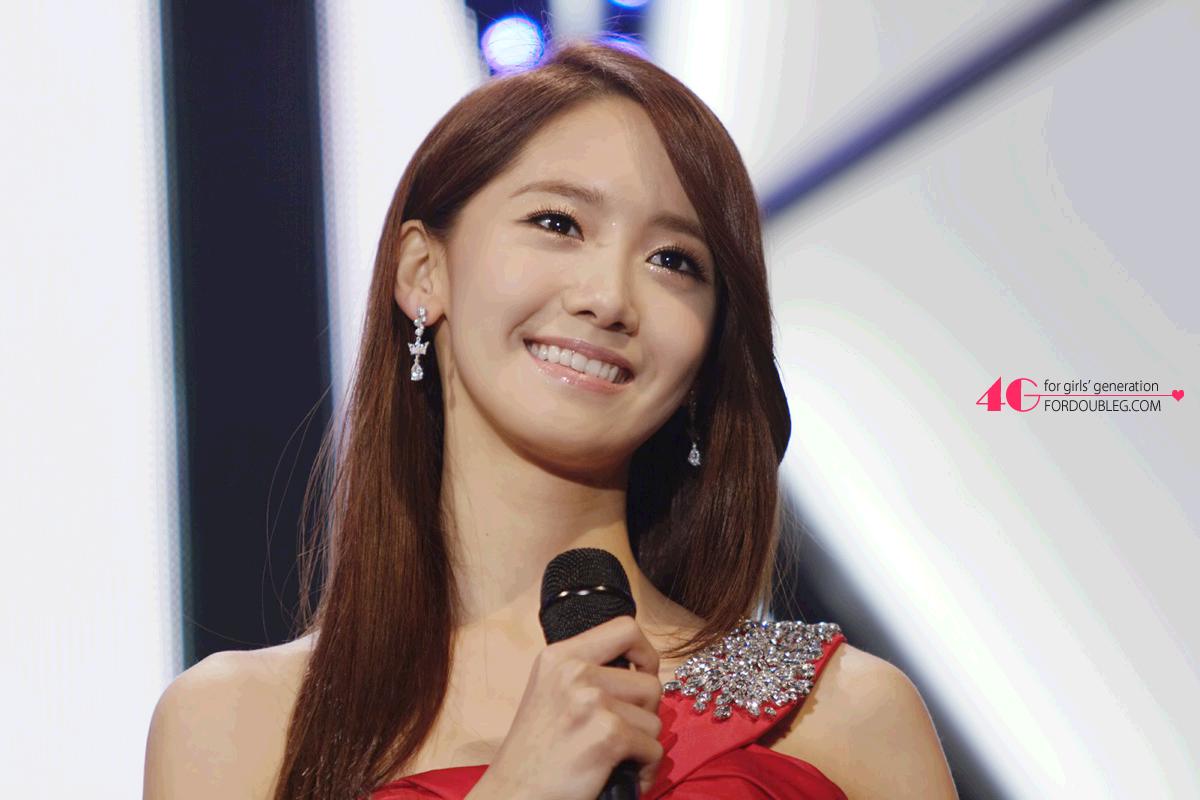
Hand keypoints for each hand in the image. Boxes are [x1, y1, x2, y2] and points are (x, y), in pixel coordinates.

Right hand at [468, 615, 664, 798]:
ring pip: (655, 719)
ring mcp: (591, 701)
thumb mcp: (549, 692)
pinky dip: (644, 770)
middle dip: (646, 714)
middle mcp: (574, 671)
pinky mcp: (607, 735)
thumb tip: (639, 668)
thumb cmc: (534, 754)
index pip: (625, 629)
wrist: (513, 795)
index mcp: (559, 656)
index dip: (645, 654)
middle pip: (650, 682)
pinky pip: (653, 749)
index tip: (641, 676)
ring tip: (617, 758)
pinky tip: (622, 777)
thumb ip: (586, 673)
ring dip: (643, 745)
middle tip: (622, 733)